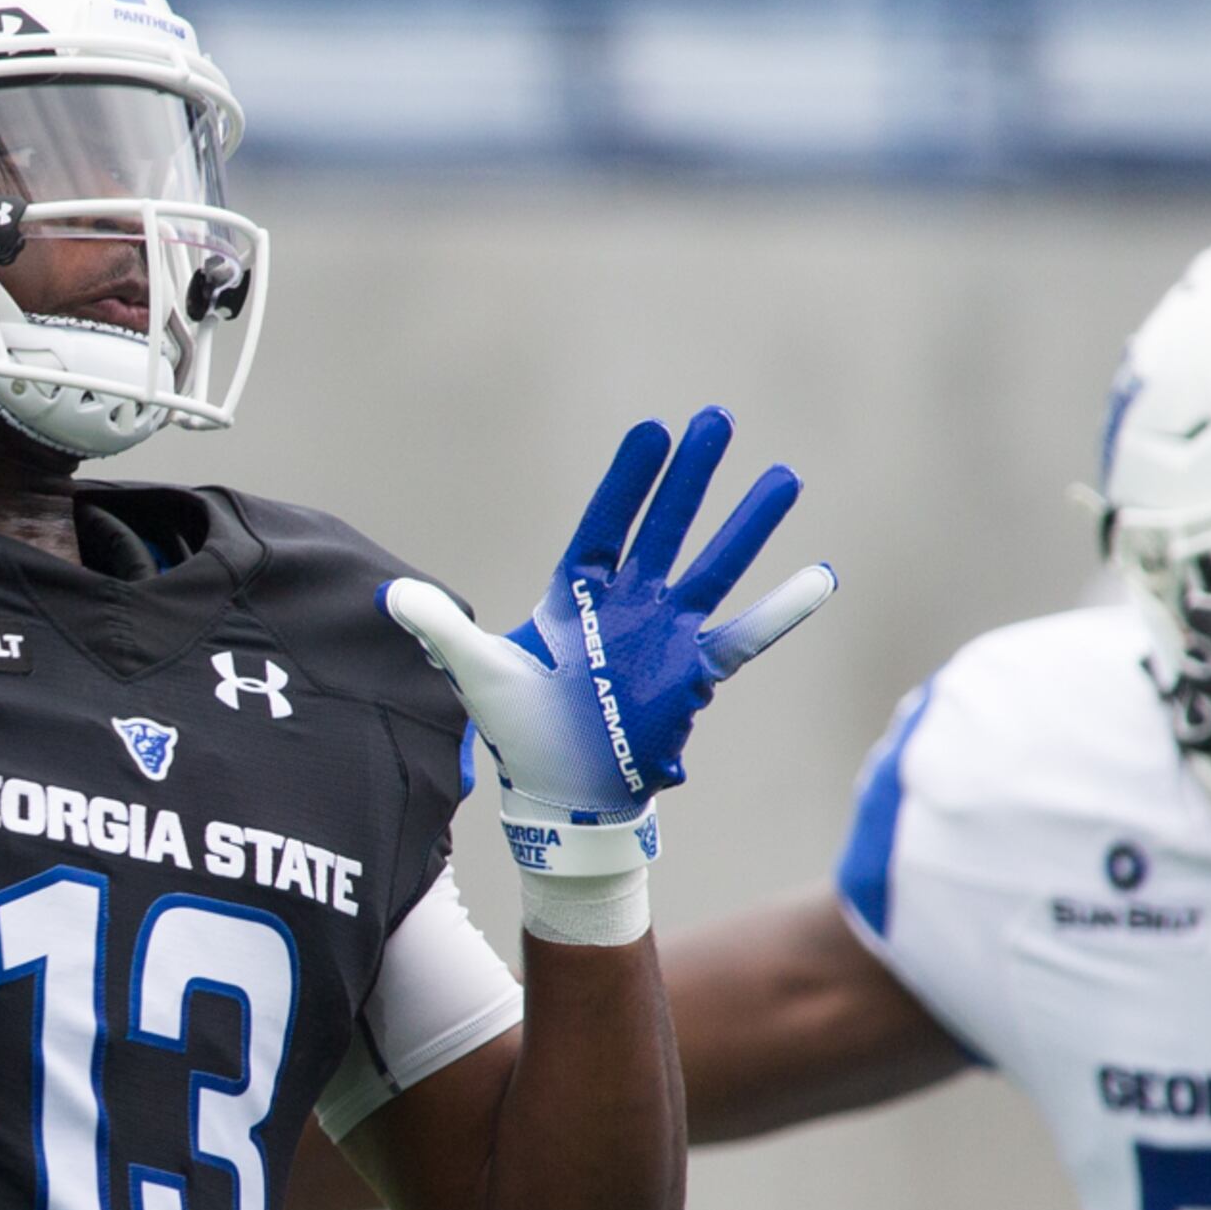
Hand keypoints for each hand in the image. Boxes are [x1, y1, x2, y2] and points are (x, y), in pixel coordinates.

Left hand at [386, 408, 831, 873]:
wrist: (562, 790)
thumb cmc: (520, 728)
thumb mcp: (477, 674)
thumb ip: (442, 631)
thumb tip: (391, 597)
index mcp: (576, 591)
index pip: (606, 522)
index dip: (629, 480)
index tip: (652, 432)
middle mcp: (628, 601)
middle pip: (665, 526)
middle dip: (690, 476)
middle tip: (717, 419)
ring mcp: (665, 632)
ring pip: (712, 566)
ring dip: (745, 525)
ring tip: (781, 475)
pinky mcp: (693, 672)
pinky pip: (745, 636)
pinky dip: (781, 610)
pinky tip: (819, 576)